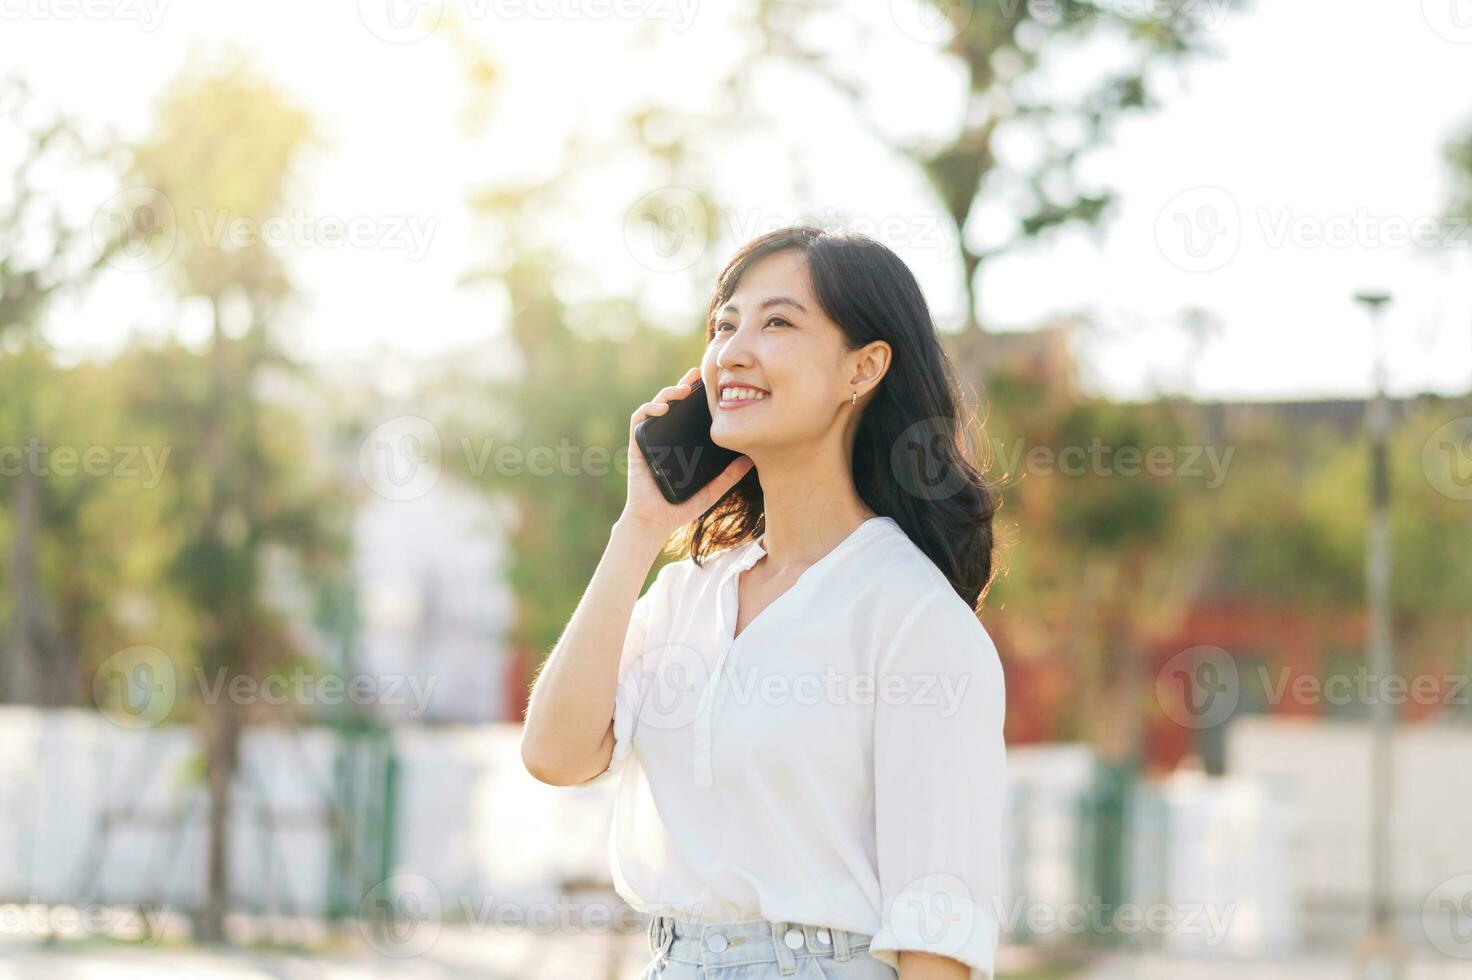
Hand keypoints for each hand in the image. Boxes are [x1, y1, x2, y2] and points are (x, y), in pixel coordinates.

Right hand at [620, 366, 753, 540]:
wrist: (655, 521)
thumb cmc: (681, 507)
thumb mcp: (712, 489)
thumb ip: (729, 476)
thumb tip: (751, 459)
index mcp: (681, 443)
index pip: (690, 413)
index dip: (699, 395)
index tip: (713, 382)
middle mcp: (665, 437)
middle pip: (674, 403)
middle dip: (685, 384)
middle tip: (698, 373)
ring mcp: (650, 439)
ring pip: (657, 405)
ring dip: (668, 392)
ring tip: (683, 389)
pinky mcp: (637, 445)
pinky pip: (639, 419)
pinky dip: (649, 409)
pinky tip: (663, 408)